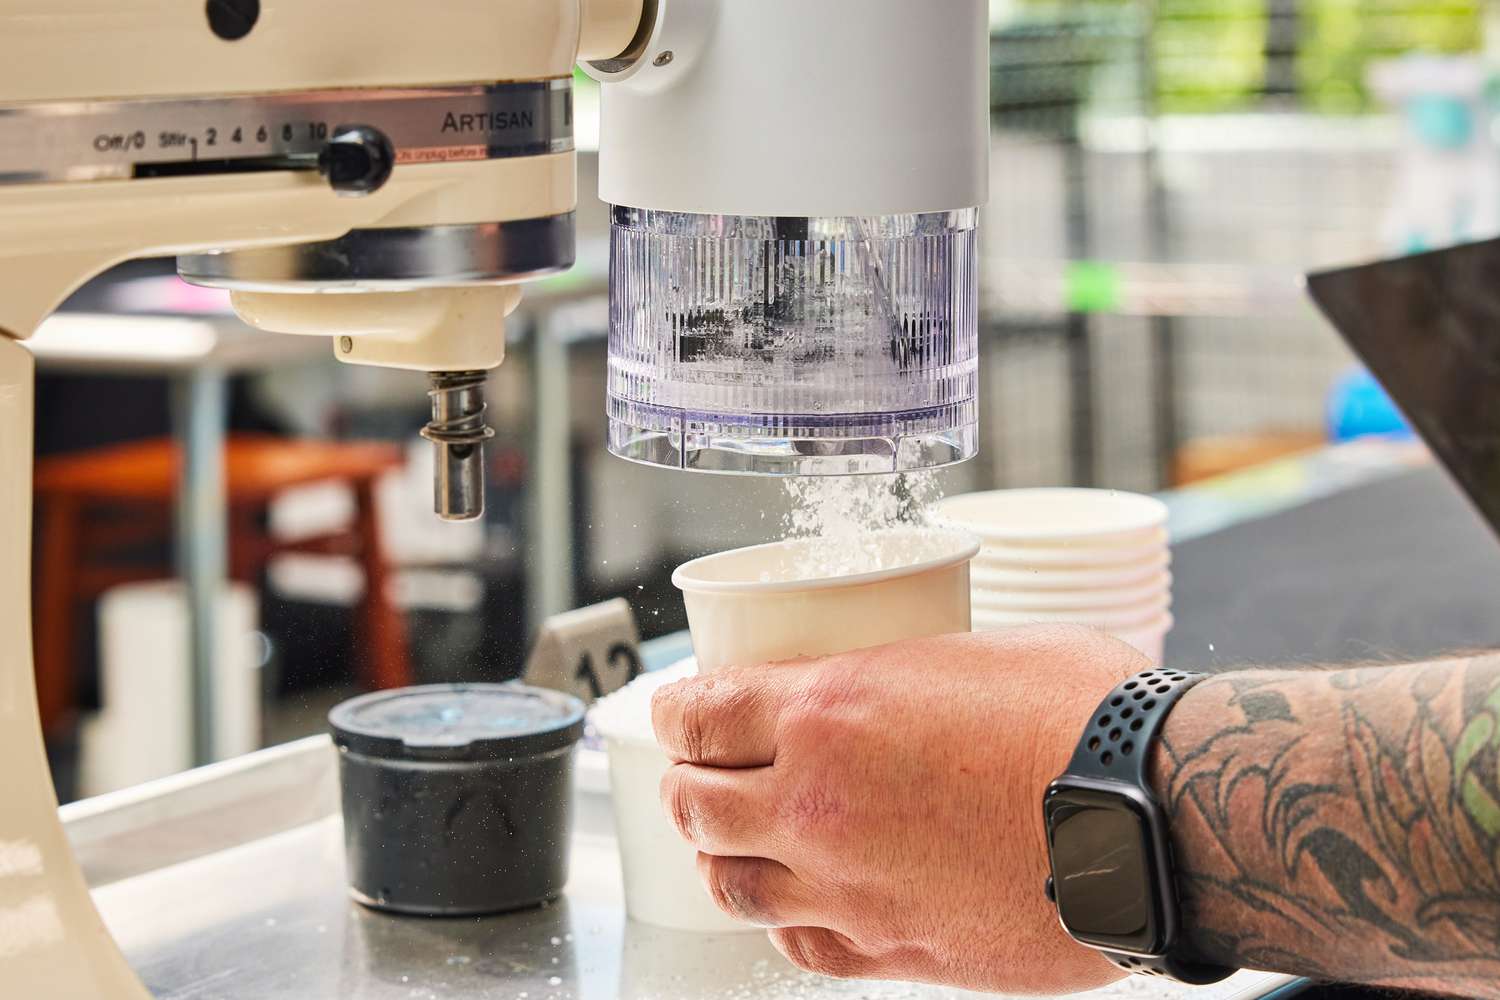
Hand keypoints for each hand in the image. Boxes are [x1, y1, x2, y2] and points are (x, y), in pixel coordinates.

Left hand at [650, 625, 1147, 992]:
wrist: (1160, 817)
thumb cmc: (1085, 715)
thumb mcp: (970, 651)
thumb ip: (897, 676)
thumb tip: (886, 683)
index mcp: (830, 712)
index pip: (699, 715)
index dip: (674, 710)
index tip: (676, 710)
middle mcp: (819, 805)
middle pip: (694, 803)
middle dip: (683, 782)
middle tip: (695, 771)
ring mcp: (852, 887)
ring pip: (731, 884)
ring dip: (717, 855)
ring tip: (729, 839)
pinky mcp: (898, 949)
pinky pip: (801, 947)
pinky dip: (782, 922)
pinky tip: (793, 905)